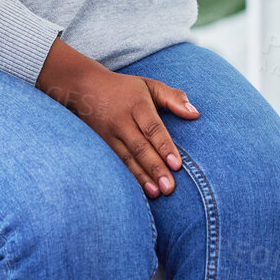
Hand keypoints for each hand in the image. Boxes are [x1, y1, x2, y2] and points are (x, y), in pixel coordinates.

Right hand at [36, 38, 199, 198]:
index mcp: (137, 105)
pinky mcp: (102, 145)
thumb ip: (173, 98)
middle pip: (140, 147)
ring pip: (127, 159)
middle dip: (155, 169)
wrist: (85, 88)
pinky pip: (116, 164)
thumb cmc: (125, 89)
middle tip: (169, 188)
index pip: (152, 128)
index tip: (177, 165)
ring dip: (142, 178)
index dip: (164, 147)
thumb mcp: (149, 86)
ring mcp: (109, 135)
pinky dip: (128, 178)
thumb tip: (195, 114)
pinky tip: (139, 192)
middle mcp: (122, 121)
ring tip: (157, 194)